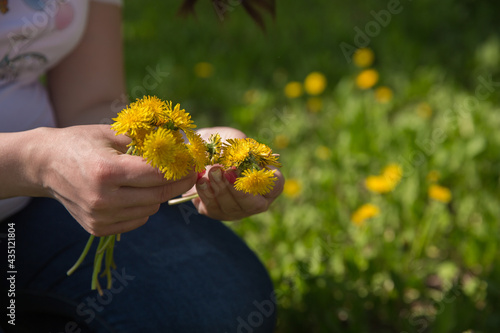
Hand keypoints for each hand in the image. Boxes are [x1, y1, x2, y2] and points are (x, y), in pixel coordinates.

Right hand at [38, 125, 195, 235]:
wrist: (44, 165)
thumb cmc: (80, 143)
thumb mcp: (111, 134)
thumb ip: (145, 141)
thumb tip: (180, 145)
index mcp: (106, 171)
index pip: (157, 175)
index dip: (181, 170)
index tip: (193, 164)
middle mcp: (102, 198)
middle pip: (158, 195)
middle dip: (177, 184)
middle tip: (187, 174)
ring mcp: (99, 216)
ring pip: (150, 210)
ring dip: (159, 196)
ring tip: (154, 180)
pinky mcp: (97, 228)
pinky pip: (137, 220)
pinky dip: (143, 208)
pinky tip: (136, 193)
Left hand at [189, 127, 283, 220]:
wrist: (197, 152)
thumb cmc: (222, 145)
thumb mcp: (231, 138)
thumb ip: (239, 146)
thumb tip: (242, 156)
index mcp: (266, 180)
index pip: (276, 185)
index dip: (262, 178)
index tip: (247, 167)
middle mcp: (255, 200)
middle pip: (254, 204)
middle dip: (238, 188)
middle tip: (226, 171)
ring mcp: (237, 210)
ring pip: (232, 207)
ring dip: (221, 188)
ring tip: (211, 170)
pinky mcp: (217, 213)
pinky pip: (213, 209)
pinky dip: (206, 194)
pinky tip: (201, 181)